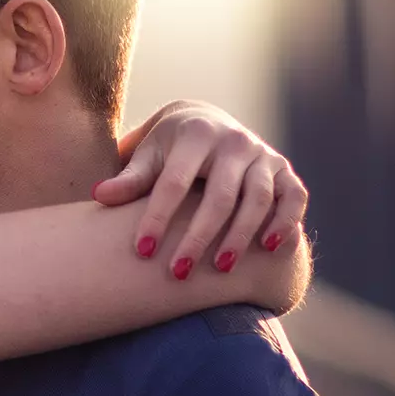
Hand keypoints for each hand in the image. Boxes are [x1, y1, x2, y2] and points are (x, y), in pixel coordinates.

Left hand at [93, 102, 306, 274]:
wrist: (206, 123)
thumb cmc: (168, 149)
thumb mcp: (148, 156)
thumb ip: (129, 179)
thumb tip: (100, 196)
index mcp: (194, 135)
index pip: (175, 182)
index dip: (158, 218)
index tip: (142, 252)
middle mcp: (233, 142)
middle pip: (219, 195)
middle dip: (199, 236)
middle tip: (178, 272)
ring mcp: (263, 155)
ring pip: (257, 199)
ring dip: (240, 236)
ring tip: (219, 269)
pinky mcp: (284, 171)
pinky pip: (294, 197)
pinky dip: (286, 221)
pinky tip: (271, 249)